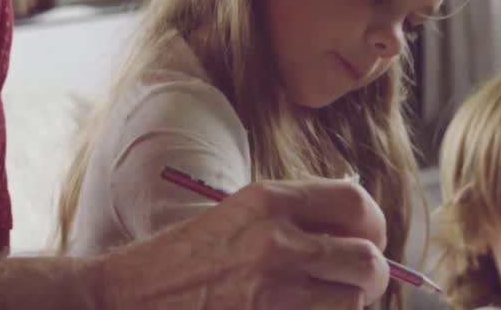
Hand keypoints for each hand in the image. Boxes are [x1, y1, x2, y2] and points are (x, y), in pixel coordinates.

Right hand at [99, 179, 389, 309]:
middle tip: (355, 281)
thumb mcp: (236, 217)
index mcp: (267, 201)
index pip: (354, 203)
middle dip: (370, 275)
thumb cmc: (179, 262)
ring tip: (318, 301)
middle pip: (367, 260)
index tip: (368, 239)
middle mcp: (277, 242)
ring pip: (351, 302)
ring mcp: (275, 291)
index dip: (372, 225)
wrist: (127, 300)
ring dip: (345, 305)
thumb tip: (352, 235)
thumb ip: (292, 218)